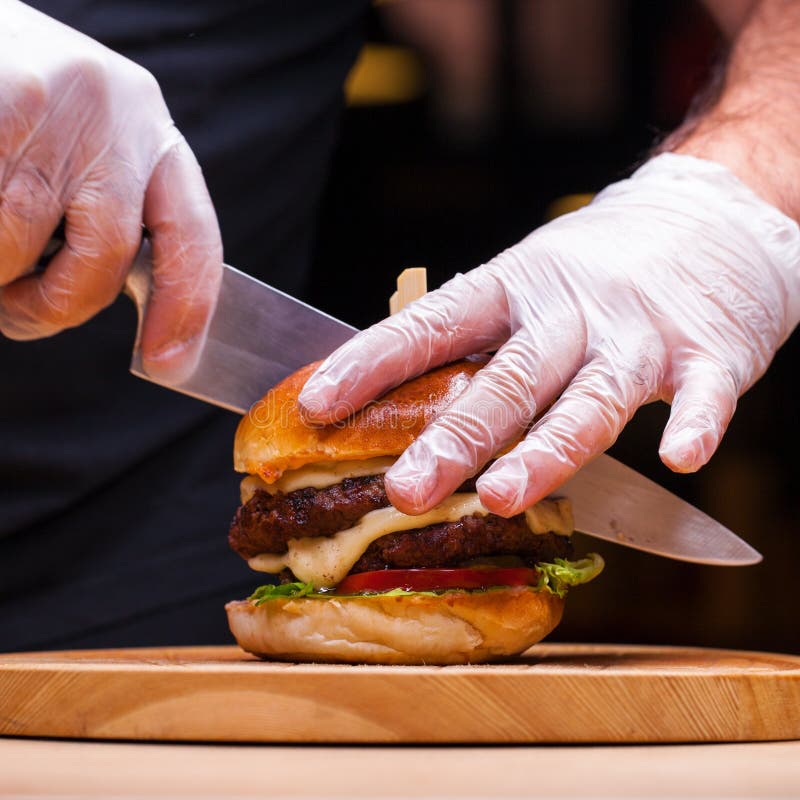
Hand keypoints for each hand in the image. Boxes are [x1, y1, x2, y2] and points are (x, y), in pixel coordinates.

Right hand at [0, 1, 220, 381]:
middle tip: (19, 310)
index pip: (192, 235)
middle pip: (107, 257)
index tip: (168, 362)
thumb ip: (102, 209)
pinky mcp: (1, 102)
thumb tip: (95, 296)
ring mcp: (56, 105)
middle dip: (55, 305)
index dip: (187, 307)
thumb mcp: (81, 143)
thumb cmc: (16, 95)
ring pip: (21, 244)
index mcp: (151, 131)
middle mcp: (117, 114)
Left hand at [298, 153, 799, 515]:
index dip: (373, 363)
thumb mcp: (524, 284)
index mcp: (512, 288)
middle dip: (455, 436)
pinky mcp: (707, 351)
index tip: (318, 403)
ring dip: (544, 448)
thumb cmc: (595, 268)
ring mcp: (637, 332)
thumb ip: (476, 343)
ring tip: (501, 495)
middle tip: (406, 489)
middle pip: (505, 378)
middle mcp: (567, 311)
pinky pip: (705, 393)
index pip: (431, 326)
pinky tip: (678, 457)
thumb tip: (390, 401)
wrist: (708, 217)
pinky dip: (696, 423)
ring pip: (587, 398)